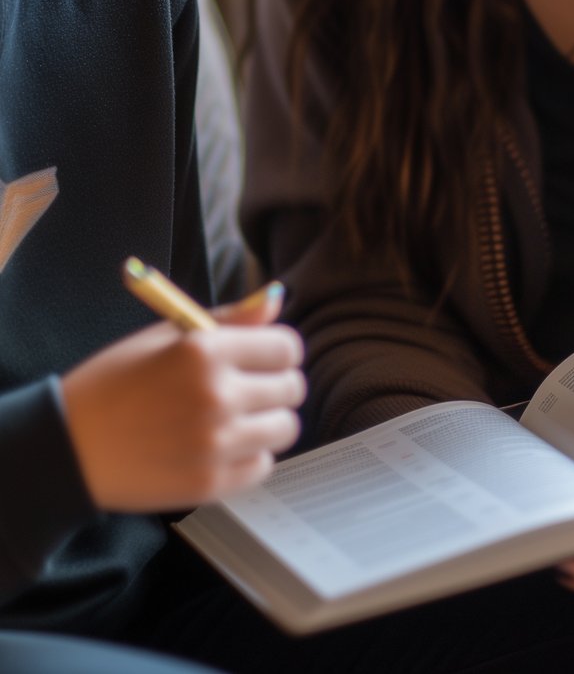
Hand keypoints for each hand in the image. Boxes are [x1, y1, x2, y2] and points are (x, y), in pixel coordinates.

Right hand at [61, 286, 304, 512]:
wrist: (69, 446)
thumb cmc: (114, 382)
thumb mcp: (166, 335)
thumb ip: (228, 318)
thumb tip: (274, 300)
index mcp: (205, 349)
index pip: (286, 347)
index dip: (278, 350)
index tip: (262, 357)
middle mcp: (216, 395)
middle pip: (293, 388)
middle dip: (276, 384)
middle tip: (247, 388)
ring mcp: (215, 444)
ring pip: (286, 428)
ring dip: (267, 421)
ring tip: (234, 418)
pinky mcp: (211, 484)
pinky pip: (263, 465)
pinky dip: (250, 456)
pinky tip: (221, 446)